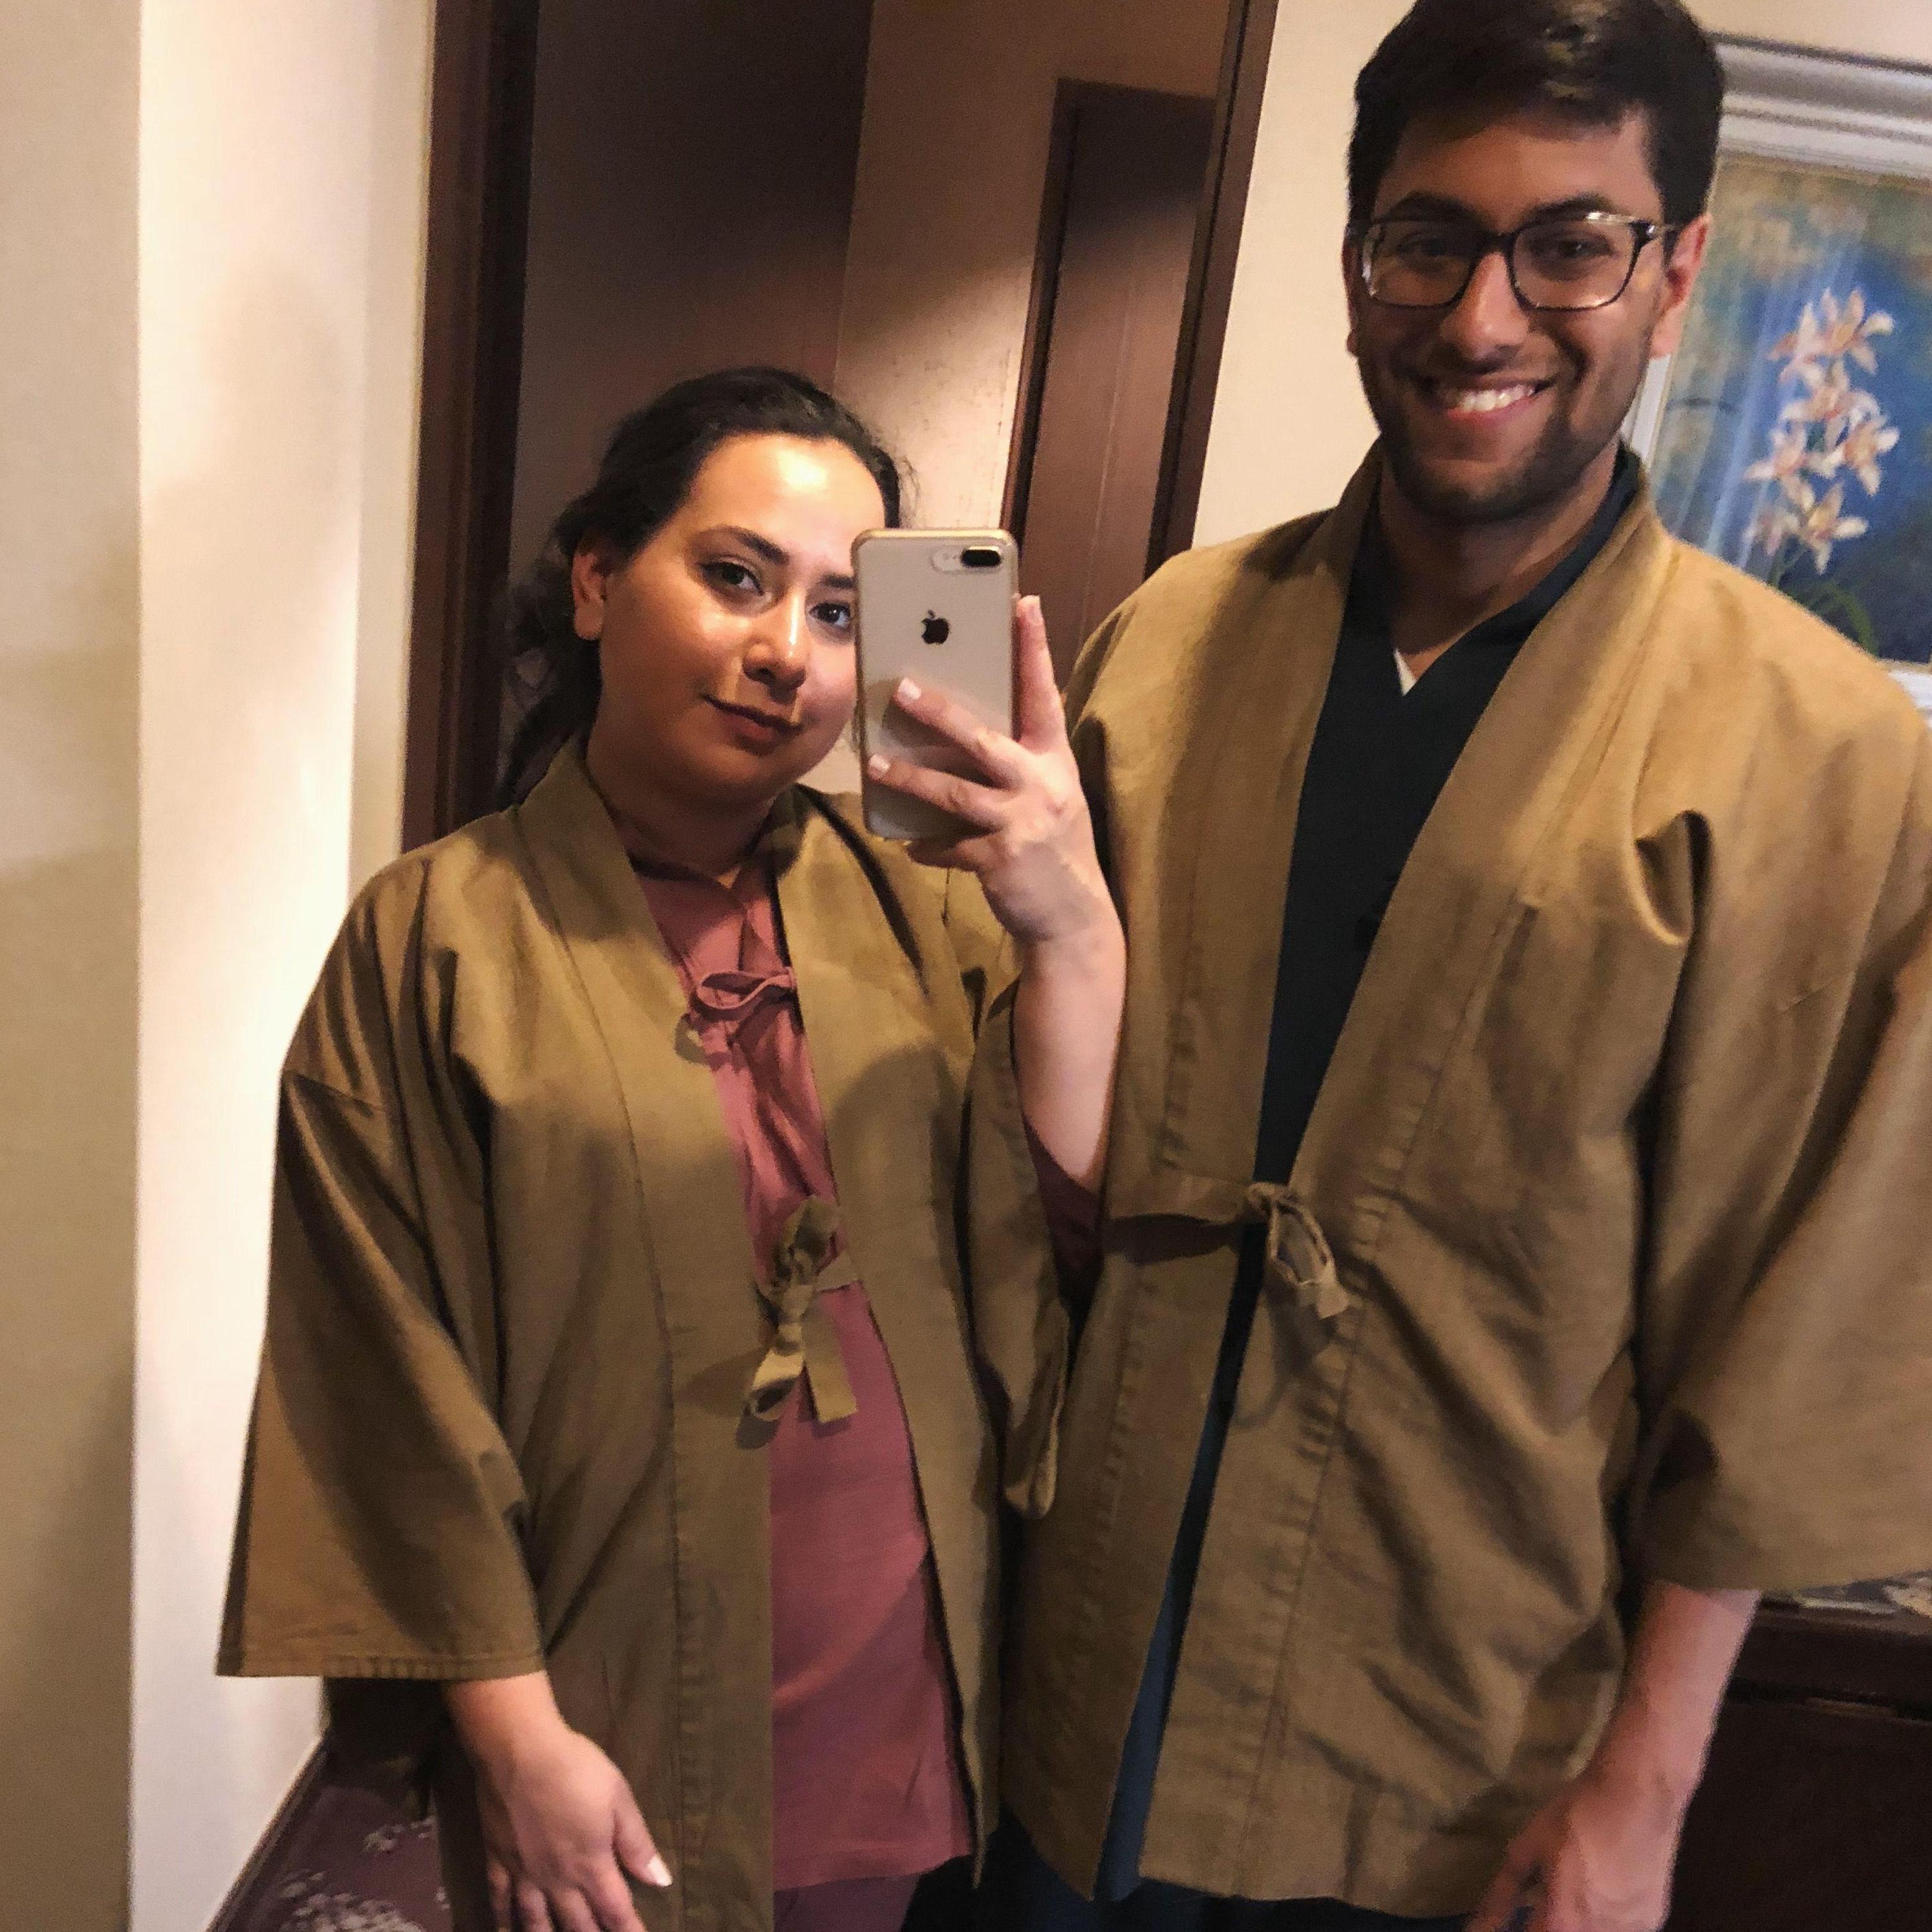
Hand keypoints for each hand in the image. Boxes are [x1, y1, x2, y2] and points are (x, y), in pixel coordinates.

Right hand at [448, 1676, 669, 1931]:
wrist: (520, 1751)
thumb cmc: (577, 1770)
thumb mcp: (619, 1799)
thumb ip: (637, 1844)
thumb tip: (661, 1881)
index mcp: (591, 1864)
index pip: (614, 1909)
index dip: (628, 1930)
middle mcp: (557, 1879)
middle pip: (577, 1922)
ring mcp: (524, 1872)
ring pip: (536, 1920)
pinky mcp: (497, 1858)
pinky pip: (499, 1898)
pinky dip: (502, 1919)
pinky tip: (503, 1929)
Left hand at [866, 595, 1114, 953]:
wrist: (1073, 918)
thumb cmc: (1052, 845)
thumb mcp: (1049, 794)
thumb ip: (1018, 760)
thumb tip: (959, 730)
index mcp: (1054, 760)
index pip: (1044, 693)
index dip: (1033, 648)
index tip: (1023, 603)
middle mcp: (1042, 784)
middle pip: (983, 738)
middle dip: (939, 712)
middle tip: (901, 688)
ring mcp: (1022, 822)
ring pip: (954, 792)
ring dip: (910, 778)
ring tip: (874, 766)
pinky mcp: (1001, 859)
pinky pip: (949, 846)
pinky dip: (926, 844)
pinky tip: (908, 843)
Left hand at [1466, 1756, 1687, 1931]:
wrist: (1637, 1797)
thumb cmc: (1575, 1818)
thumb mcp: (1528, 1848)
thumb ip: (1502, 1894)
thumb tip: (1478, 1927)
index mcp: (1561, 1924)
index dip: (1521, 1930)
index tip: (1523, 1917)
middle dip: (1551, 1924)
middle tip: (1545, 1905)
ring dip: (1578, 1922)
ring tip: (1577, 1892)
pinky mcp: (1653, 1923)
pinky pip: (1622, 1930)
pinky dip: (1606, 1920)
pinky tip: (1604, 1893)